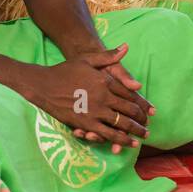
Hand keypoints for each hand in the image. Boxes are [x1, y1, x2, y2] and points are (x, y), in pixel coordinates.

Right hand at [23, 43, 153, 153]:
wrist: (44, 85)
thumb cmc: (65, 70)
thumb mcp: (88, 59)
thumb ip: (108, 56)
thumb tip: (126, 47)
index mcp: (105, 81)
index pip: (130, 94)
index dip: (142, 103)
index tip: (149, 110)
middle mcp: (103, 97)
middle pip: (129, 111)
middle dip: (141, 120)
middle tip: (148, 126)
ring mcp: (95, 111)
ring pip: (121, 125)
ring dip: (135, 132)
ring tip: (143, 136)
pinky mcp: (85, 123)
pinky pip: (107, 134)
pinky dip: (120, 140)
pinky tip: (127, 143)